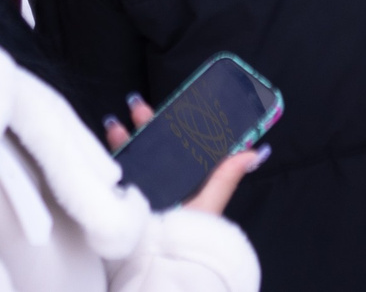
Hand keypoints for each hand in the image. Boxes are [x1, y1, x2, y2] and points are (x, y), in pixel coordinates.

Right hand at [104, 95, 265, 217]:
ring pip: (136, 154)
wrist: (160, 260)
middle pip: (157, 145)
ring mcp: (145, 188)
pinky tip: (108, 138)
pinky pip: (119, 169)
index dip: (179, 124)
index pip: (185, 146)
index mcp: (189, 181)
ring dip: (127, 134)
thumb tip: (257, 151)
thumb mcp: (210, 202)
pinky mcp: (126, 196)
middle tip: (139, 107)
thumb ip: (227, 175)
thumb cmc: (189, 233)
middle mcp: (166, 182)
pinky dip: (113, 152)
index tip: (174, 105)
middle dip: (148, 124)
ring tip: (118, 123)